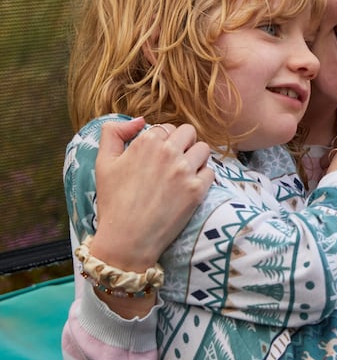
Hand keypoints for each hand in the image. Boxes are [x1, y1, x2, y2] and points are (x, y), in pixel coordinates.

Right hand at [91, 118, 213, 270]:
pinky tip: (189, 187)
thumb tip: (139, 120)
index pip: (167, 127)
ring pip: (203, 149)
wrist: (126, 239)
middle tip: (173, 161)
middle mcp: (168, 152)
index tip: (158, 156)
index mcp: (147, 142)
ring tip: (183, 172)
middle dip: (183, 143)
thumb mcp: (103, 162)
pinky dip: (203, 177)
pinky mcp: (197, 190)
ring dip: (195, 157)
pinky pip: (210, 171)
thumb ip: (114, 133)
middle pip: (189, 132)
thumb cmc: (113, 202)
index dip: (164, 140)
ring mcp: (185, 171)